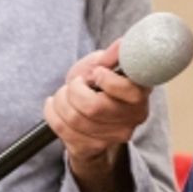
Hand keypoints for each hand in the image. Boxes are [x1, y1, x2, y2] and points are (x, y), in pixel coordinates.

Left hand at [44, 39, 151, 191]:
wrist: (87, 115)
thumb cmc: (98, 85)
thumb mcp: (103, 64)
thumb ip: (111, 56)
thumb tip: (123, 44)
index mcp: (141, 93)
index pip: (127, 91)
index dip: (106, 80)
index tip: (97, 73)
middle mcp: (134, 117)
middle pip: (93, 107)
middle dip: (74, 90)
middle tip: (75, 83)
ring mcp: (115, 136)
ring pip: (74, 119)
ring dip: (61, 100)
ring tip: (64, 94)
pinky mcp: (93, 147)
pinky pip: (62, 129)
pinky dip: (52, 112)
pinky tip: (55, 106)